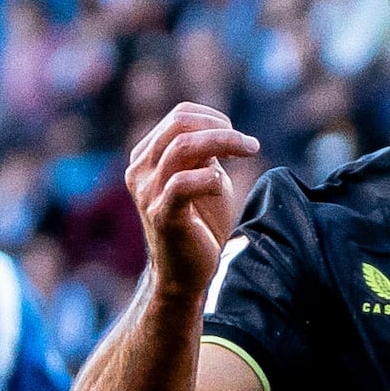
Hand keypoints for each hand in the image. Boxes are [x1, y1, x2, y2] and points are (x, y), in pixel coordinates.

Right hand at [126, 99, 264, 276]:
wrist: (186, 274)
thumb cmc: (200, 224)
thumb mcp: (202, 177)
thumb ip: (204, 153)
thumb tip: (218, 129)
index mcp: (146, 157)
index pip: (179, 116)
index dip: (213, 119)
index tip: (237, 136)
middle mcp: (140, 171)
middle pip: (179, 125)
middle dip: (221, 129)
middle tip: (248, 145)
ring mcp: (147, 193)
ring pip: (182, 147)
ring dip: (224, 143)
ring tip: (249, 151)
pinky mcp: (161, 216)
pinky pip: (183, 183)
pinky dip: (211, 179)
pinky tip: (223, 186)